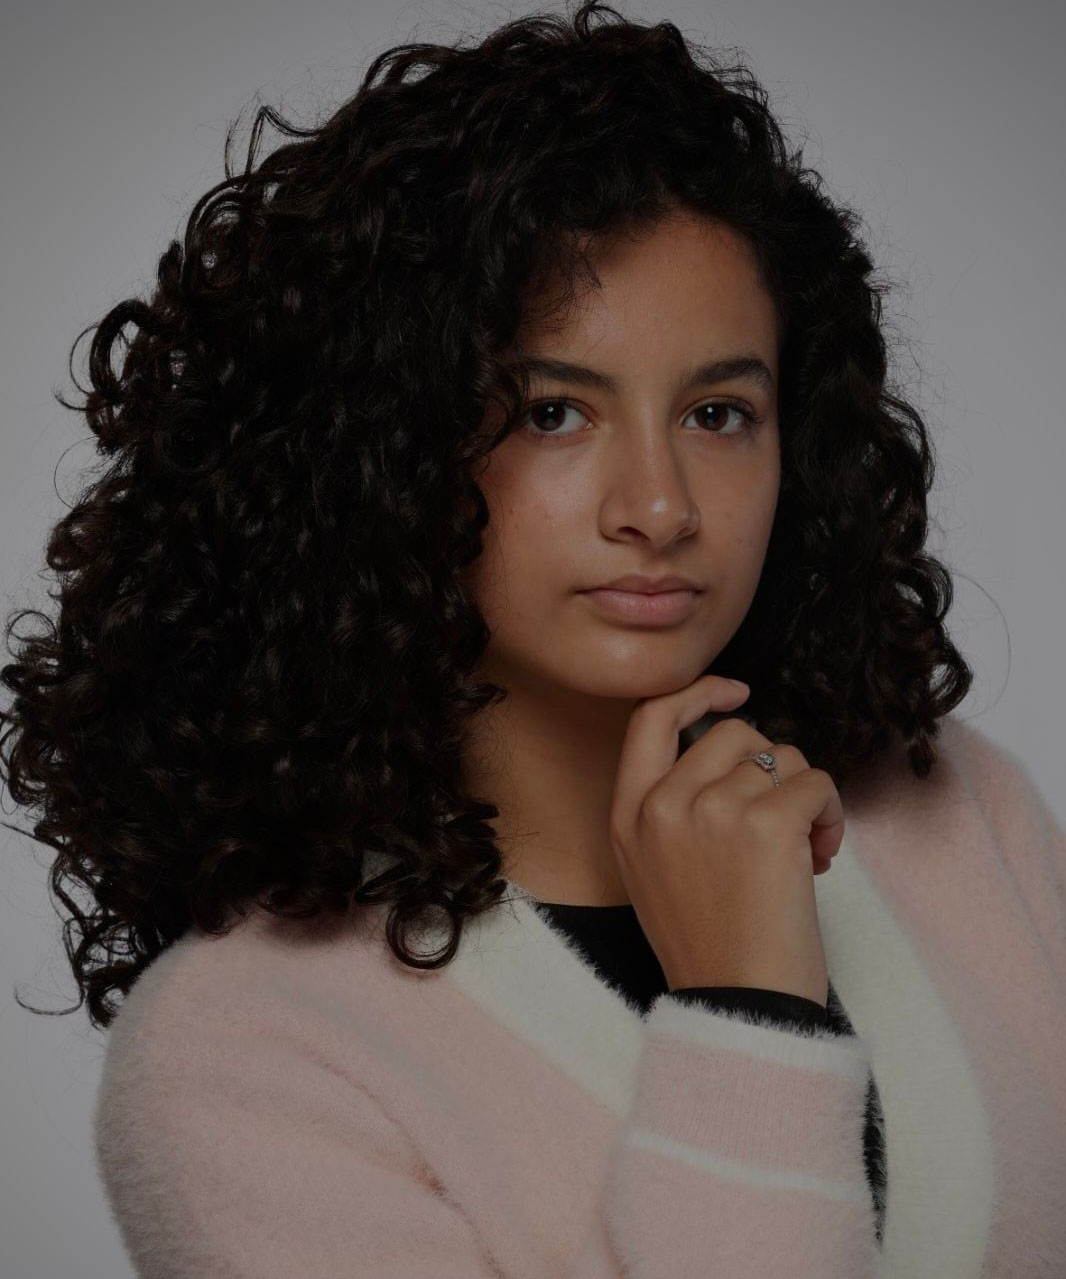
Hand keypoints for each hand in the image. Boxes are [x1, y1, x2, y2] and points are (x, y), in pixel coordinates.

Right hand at [607, 674, 843, 1005]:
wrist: (740, 1009)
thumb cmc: (710, 946)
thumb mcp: (656, 870)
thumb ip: (674, 807)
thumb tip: (739, 753)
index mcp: (629, 815)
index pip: (650, 718)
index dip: (697, 694)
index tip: (735, 693)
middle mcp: (662, 804)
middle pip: (734, 732)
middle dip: (770, 764)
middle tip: (782, 819)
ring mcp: (711, 810)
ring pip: (782, 758)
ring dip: (805, 798)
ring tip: (803, 853)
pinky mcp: (765, 823)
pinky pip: (816, 783)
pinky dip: (832, 815)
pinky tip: (822, 858)